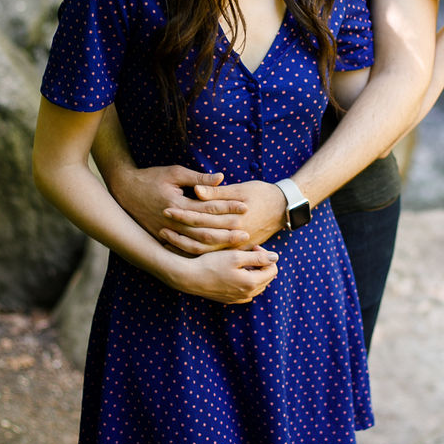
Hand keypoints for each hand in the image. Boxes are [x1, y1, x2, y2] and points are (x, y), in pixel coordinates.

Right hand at [110, 163, 249, 248]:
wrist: (124, 191)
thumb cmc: (151, 178)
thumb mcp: (174, 173)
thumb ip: (198, 178)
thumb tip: (221, 178)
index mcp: (178, 204)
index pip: (209, 208)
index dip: (228, 207)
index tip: (245, 207)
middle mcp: (173, 222)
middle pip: (205, 230)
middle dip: (227, 232)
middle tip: (247, 232)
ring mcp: (167, 233)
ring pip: (196, 243)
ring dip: (217, 244)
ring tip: (235, 244)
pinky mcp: (163, 239)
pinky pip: (185, 249)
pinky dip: (201, 252)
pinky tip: (215, 254)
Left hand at [160, 179, 286, 254]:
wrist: (284, 208)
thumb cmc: (263, 193)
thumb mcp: (242, 188)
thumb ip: (218, 192)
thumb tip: (196, 191)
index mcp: (233, 219)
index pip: (202, 218)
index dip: (183, 214)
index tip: (166, 209)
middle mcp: (234, 236)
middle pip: (200, 237)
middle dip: (179, 232)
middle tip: (160, 227)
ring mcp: (236, 246)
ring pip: (205, 250)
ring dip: (184, 245)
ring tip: (166, 239)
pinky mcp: (238, 250)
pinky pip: (213, 254)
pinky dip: (197, 252)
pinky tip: (182, 249)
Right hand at [169, 245, 278, 302]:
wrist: (190, 277)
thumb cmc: (211, 264)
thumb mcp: (236, 256)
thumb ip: (258, 257)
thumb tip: (276, 257)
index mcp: (252, 283)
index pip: (273, 269)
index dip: (267, 256)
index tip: (253, 247)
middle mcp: (247, 294)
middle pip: (267, 278)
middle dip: (262, 264)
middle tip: (248, 252)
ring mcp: (238, 299)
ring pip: (257, 285)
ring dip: (255, 272)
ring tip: (242, 261)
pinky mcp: (230, 300)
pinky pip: (246, 291)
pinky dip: (246, 281)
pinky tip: (235, 272)